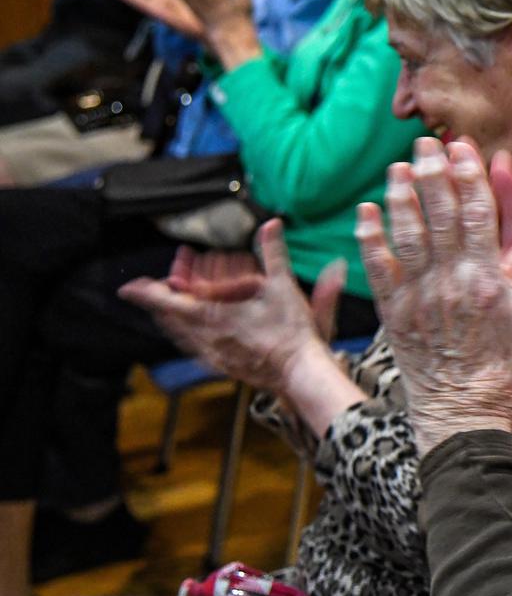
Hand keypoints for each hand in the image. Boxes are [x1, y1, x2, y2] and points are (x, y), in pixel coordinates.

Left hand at [118, 220, 343, 390]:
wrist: (300, 372)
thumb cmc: (292, 332)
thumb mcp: (283, 287)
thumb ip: (274, 253)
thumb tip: (272, 224)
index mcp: (213, 317)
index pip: (168, 302)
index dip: (146, 293)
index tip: (127, 287)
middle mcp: (205, 338)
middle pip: (170, 317)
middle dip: (167, 294)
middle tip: (173, 276)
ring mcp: (212, 354)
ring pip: (179, 333)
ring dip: (176, 313)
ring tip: (182, 298)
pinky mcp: (221, 366)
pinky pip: (193, 346)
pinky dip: (187, 331)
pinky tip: (197, 327)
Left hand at [356, 139, 511, 455]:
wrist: (463, 414)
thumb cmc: (500, 369)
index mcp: (490, 281)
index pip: (479, 216)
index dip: (470, 178)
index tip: (463, 150)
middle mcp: (454, 283)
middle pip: (440, 215)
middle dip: (432, 174)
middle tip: (424, 144)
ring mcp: (421, 297)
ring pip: (407, 234)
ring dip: (400, 197)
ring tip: (397, 168)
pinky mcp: (395, 314)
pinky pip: (378, 268)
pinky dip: (370, 238)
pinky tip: (365, 212)